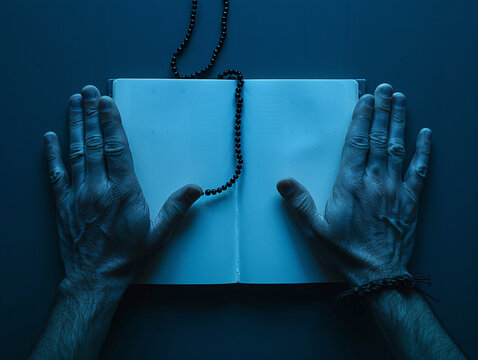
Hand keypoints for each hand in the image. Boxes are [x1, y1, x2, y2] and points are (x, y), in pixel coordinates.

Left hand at [43, 85, 201, 289]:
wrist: (94, 279)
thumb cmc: (127, 257)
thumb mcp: (159, 235)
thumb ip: (176, 209)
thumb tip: (195, 188)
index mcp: (123, 192)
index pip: (116, 148)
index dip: (111, 122)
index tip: (107, 102)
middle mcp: (98, 188)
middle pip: (94, 143)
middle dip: (92, 115)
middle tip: (88, 92)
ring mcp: (77, 194)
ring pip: (75, 152)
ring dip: (75, 125)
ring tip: (74, 103)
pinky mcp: (62, 204)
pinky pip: (55, 173)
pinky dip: (52, 153)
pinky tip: (50, 136)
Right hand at [277, 83, 431, 285]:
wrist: (378, 275)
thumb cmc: (345, 253)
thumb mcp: (315, 231)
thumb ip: (300, 204)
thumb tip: (283, 182)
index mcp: (351, 186)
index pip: (357, 143)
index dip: (362, 119)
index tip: (365, 100)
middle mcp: (375, 182)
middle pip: (380, 139)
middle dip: (382, 112)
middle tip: (384, 90)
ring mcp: (396, 190)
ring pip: (399, 148)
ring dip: (400, 122)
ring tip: (400, 100)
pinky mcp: (411, 201)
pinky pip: (420, 170)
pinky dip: (424, 151)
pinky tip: (426, 135)